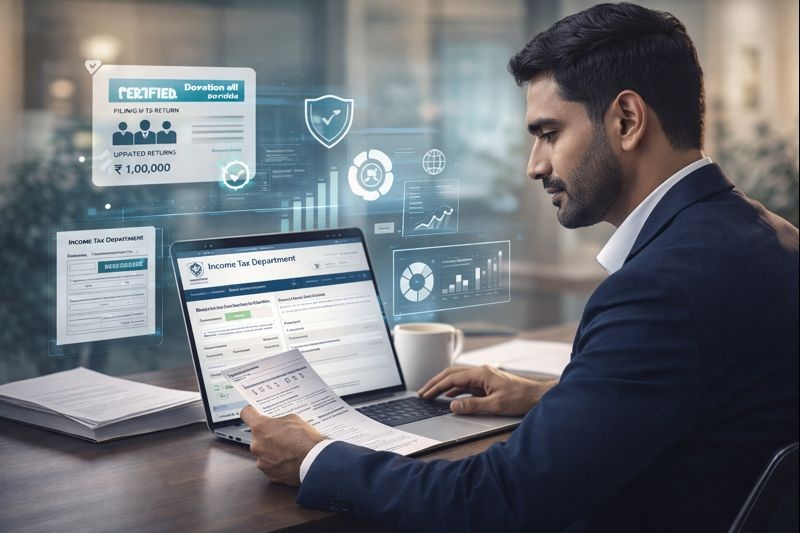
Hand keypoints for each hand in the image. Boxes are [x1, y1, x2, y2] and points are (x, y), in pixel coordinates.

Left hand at [239, 405, 325, 486]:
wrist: (314, 462)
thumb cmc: (305, 440)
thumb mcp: (294, 419)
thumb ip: (280, 420)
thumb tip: (278, 424)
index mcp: (260, 427)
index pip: (246, 414)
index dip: (251, 412)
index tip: (254, 412)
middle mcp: (257, 445)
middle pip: (257, 436)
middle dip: (267, 435)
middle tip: (282, 434)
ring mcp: (261, 461)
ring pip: (264, 452)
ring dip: (272, 450)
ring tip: (289, 449)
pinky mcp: (269, 474)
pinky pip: (270, 465)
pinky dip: (278, 463)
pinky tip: (289, 459)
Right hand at [418, 365, 556, 415]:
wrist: (537, 396)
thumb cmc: (520, 398)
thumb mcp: (495, 405)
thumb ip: (472, 405)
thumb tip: (452, 405)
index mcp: (481, 373)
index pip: (452, 378)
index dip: (436, 387)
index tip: (425, 395)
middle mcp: (481, 372)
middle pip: (452, 374)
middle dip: (435, 383)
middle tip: (422, 392)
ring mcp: (484, 377)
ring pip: (458, 378)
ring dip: (444, 385)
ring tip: (431, 393)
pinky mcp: (487, 384)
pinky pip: (466, 384)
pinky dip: (454, 389)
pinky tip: (450, 396)